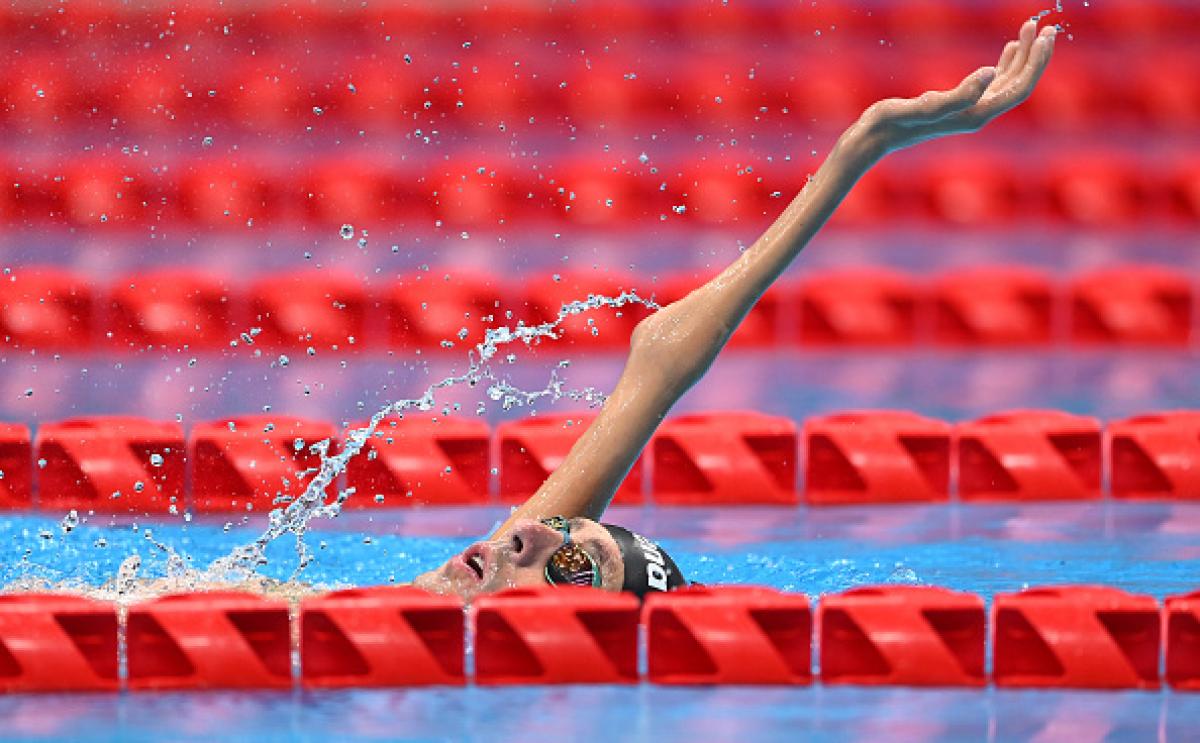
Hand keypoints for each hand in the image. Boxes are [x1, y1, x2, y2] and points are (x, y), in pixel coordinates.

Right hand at [855, 19, 1056, 159]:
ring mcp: (969, 110)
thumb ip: (959, 94)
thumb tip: (990, 73)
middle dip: (1035, 55)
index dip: (1036, 63)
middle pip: (1019, 84)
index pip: (1019, 89)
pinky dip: (1005, 63)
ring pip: (1007, 82)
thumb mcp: (924, 106)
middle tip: (1044, 25)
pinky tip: (1009, 49)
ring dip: (1022, 56)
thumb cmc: (893, 122)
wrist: (873, 138)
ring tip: (1031, 29)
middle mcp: (977, 114)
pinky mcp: (958, 104)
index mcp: (975, 114)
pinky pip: (992, 83)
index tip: (1045, 36)